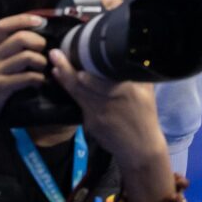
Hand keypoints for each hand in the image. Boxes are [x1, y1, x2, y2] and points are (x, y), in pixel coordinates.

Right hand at [0, 15, 48, 121]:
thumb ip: (8, 48)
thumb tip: (35, 29)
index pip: (1, 26)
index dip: (22, 20)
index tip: (40, 21)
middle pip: (20, 38)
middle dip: (38, 42)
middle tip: (42, 52)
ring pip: (27, 56)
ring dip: (41, 61)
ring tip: (41, 69)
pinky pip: (27, 76)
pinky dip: (39, 78)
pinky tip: (38, 82)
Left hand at [48, 49, 165, 168]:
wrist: (139, 146)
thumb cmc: (145, 115)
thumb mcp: (147, 92)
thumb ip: (137, 75)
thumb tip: (131, 55)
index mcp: (124, 92)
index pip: (101, 80)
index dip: (86, 71)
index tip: (75, 56)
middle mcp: (108, 103)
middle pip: (82, 84)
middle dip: (66, 69)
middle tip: (54, 54)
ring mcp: (96, 114)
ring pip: (76, 94)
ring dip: (64, 79)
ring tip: (54, 67)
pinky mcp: (89, 123)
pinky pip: (79, 104)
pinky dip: (72, 92)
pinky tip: (64, 83)